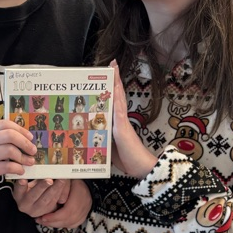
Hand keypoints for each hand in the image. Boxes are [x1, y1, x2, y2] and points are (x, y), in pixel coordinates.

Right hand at [0, 120, 35, 183]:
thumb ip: (4, 138)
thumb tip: (28, 139)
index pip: (5, 124)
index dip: (20, 129)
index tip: (30, 137)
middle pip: (9, 136)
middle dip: (25, 143)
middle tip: (33, 150)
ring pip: (8, 151)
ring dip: (23, 157)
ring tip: (29, 162)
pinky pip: (6, 167)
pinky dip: (17, 168)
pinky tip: (20, 170)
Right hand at [14, 178, 69, 217]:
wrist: (36, 203)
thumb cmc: (32, 188)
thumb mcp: (29, 183)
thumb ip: (33, 177)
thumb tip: (42, 168)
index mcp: (18, 196)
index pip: (18, 190)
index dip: (21, 185)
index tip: (23, 179)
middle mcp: (25, 205)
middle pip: (33, 196)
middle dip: (42, 187)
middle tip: (49, 180)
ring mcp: (36, 210)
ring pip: (46, 200)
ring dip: (54, 189)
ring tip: (61, 180)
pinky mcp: (47, 212)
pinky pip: (54, 202)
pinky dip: (59, 192)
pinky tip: (63, 185)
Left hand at [34, 179, 91, 228]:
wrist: (86, 184)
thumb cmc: (74, 180)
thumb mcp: (67, 179)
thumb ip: (59, 186)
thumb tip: (48, 190)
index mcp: (80, 194)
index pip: (67, 211)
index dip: (54, 216)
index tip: (43, 217)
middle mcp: (84, 205)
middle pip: (68, 219)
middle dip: (53, 222)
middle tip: (41, 220)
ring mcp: (85, 211)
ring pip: (70, 223)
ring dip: (56, 224)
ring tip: (45, 222)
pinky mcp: (84, 215)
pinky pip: (73, 224)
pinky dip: (63, 224)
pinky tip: (54, 223)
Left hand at [110, 60, 157, 178]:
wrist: (141, 167)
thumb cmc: (127, 158)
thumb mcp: (109, 147)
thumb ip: (102, 139)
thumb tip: (91, 137)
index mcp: (117, 123)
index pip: (114, 101)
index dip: (112, 87)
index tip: (109, 74)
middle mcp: (120, 119)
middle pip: (117, 95)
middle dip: (114, 79)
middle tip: (112, 64)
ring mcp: (122, 123)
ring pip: (119, 99)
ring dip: (116, 84)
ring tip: (114, 70)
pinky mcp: (123, 130)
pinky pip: (119, 113)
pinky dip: (117, 101)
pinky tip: (115, 90)